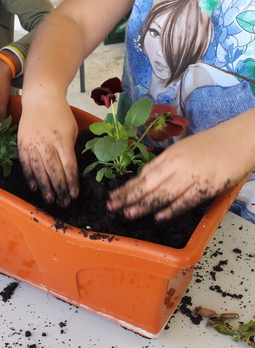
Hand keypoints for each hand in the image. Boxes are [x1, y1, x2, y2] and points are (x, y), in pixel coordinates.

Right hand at [18, 98, 78, 206]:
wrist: (41, 98)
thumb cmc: (60, 114)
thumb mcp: (72, 130)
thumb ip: (70, 150)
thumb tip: (69, 171)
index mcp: (62, 140)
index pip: (68, 166)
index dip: (71, 182)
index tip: (74, 195)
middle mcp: (47, 143)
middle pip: (54, 171)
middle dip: (60, 189)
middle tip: (63, 203)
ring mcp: (33, 144)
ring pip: (39, 170)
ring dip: (44, 187)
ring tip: (50, 200)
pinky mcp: (22, 144)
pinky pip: (26, 164)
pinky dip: (30, 177)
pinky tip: (34, 188)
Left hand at [107, 122, 254, 220]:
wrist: (241, 137)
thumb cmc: (212, 144)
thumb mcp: (182, 150)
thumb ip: (165, 164)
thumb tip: (146, 179)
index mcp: (170, 155)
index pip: (143, 174)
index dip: (127, 186)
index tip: (113, 196)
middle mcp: (177, 164)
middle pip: (148, 184)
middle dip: (128, 196)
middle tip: (112, 207)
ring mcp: (192, 175)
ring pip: (163, 193)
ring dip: (144, 205)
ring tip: (128, 213)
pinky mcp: (208, 185)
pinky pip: (187, 200)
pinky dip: (172, 209)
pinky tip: (159, 216)